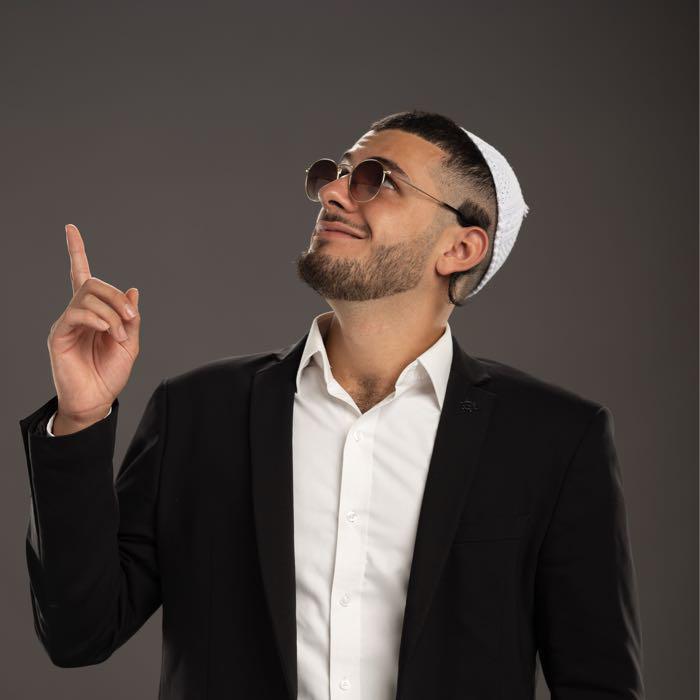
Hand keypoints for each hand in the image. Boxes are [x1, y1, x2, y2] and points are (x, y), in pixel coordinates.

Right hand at [47, 224, 140, 427]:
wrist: (96, 400)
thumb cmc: (110, 373)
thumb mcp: (130, 343)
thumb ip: (131, 317)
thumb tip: (133, 290)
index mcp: (95, 313)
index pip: (82, 275)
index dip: (76, 251)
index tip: (70, 228)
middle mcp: (78, 313)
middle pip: (93, 284)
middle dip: (115, 295)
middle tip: (130, 316)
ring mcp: (67, 323)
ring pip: (88, 296)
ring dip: (111, 312)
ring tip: (119, 335)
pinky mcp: (60, 334)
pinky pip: (78, 313)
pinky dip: (99, 319)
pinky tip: (108, 332)